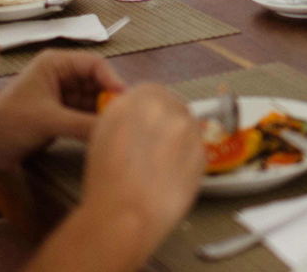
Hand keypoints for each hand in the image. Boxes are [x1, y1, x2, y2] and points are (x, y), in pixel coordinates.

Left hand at [0, 49, 124, 170]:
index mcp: (55, 64)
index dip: (112, 79)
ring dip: (103, 112)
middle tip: (125, 115)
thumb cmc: (7, 123)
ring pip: (93, 100)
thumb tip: (114, 129)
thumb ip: (83, 124)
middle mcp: (61, 75)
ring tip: (118, 126)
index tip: (125, 98)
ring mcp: (61, 95)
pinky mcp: (60, 114)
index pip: (94, 64)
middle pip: (97, 82)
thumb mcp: (48, 121)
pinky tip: (104, 132)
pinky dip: (94, 123)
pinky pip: (85, 115)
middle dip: (110, 98)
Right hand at [80, 85, 204, 254]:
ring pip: (189, 127)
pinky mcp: (203, 151)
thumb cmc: (106, 181)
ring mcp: (188, 129)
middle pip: (174, 106)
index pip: (152, 92)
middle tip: (154, 147)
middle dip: (167, 124)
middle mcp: (166, 107)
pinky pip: (198, 149)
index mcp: (138, 98)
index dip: (149, 111)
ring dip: (180, 140)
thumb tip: (139, 115)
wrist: (124, 214)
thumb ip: (125, 114)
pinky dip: (188, 159)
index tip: (147, 124)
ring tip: (161, 166)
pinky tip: (171, 176)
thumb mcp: (103, 133)